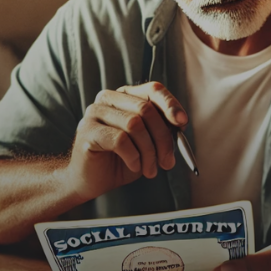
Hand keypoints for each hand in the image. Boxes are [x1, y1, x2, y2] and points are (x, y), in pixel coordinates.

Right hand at [64, 82, 187, 202]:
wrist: (92, 180)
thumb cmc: (122, 159)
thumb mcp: (149, 142)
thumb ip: (162, 128)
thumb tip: (180, 123)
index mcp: (126, 96)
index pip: (153, 90)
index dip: (170, 104)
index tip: (182, 123)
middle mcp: (108, 99)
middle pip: (146, 109)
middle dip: (163, 138)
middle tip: (168, 162)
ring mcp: (95, 113)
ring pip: (134, 125)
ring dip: (149, 152)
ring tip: (150, 169)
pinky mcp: (87, 131)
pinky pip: (120, 140)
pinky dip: (133, 156)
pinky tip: (134, 166)